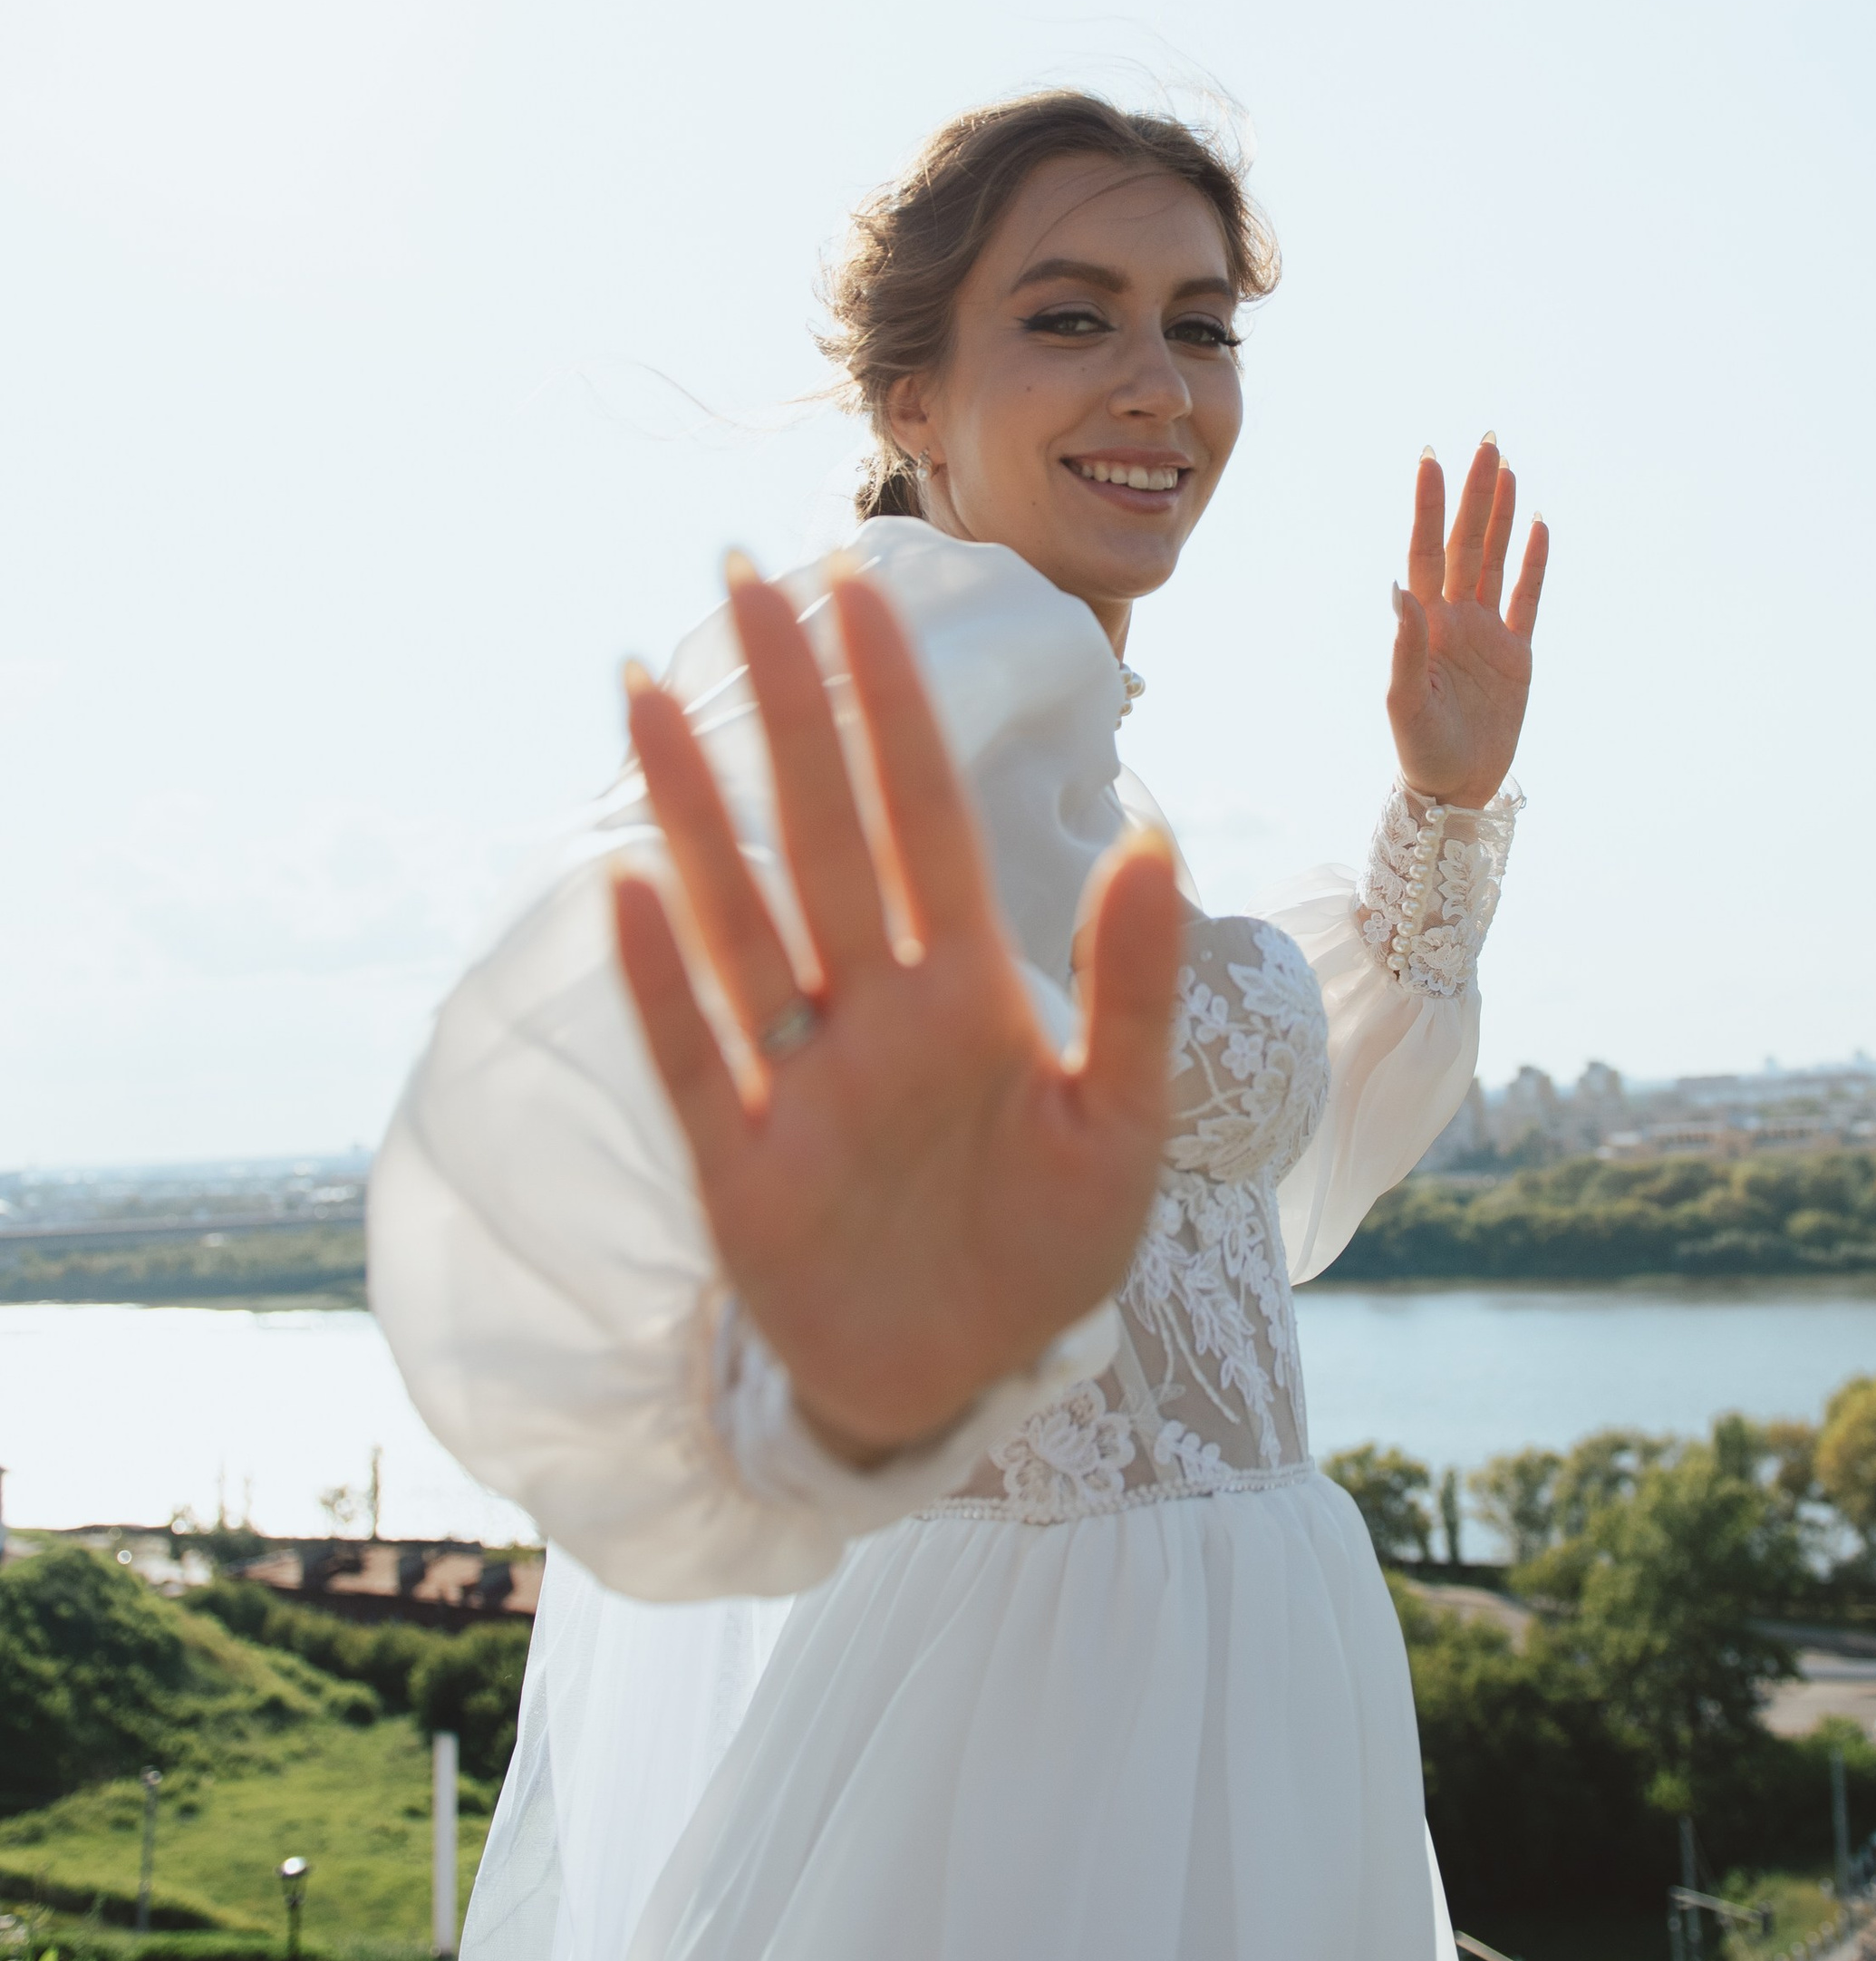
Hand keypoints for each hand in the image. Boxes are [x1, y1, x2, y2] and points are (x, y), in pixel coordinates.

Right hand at [612, 561, 1182, 1464]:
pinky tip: (630, 890)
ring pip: (739, 920)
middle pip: (820, 835)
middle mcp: (873, 1011)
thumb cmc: (1050, 1247)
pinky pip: (694, 1058)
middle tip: (743, 576)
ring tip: (645, 693)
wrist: (973, 1384)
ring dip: (692, 812)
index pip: (922, 816)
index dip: (893, 708)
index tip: (861, 592)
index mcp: (969, 992)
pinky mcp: (742, 1169)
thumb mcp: (1121, 1126)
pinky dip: (662, 984)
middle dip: (787, 712)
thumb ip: (1134, 991)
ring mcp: (799, 1081)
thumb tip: (1159, 844)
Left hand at [1387, 441, 1547, 807]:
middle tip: (1484, 443)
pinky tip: (1538, 526)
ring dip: (1501, 515)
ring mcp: (1486, 632)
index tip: (1431, 460)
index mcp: (1424, 624)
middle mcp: (1454, 618)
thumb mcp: (1404, 702)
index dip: (1428, 505)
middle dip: (1474, 494)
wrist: (1456, 791)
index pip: (1425, 550)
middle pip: (1465, 542)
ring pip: (1495, 559)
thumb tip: (1397, 589)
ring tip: (1506, 469)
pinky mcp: (1516, 654)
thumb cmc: (1421, 751)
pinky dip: (1533, 563)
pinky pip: (1527, 598)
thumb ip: (1403, 646)